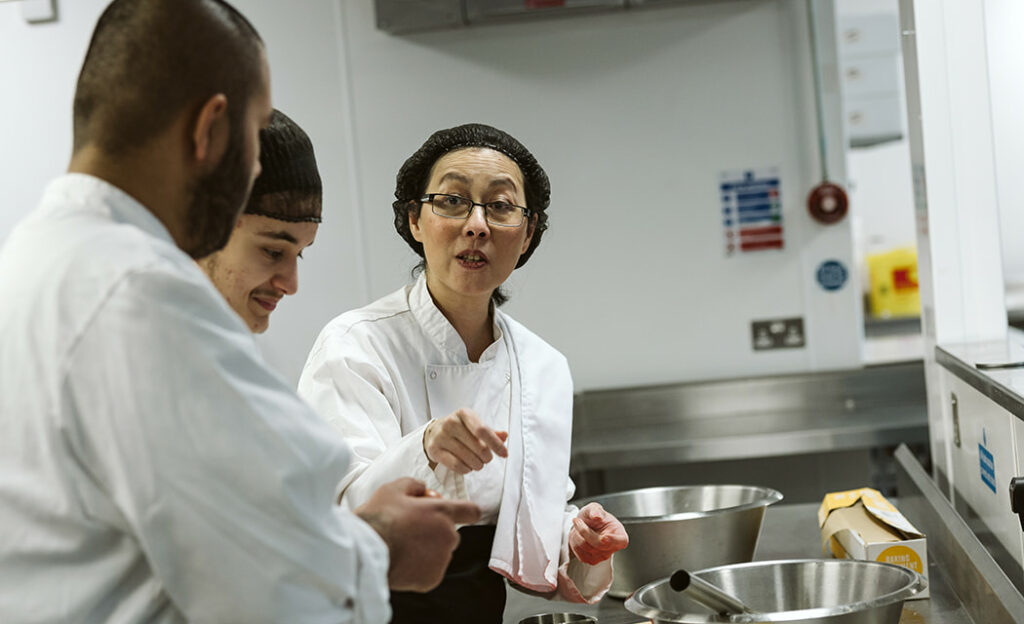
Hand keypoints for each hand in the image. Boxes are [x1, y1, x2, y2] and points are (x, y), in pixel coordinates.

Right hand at [354, 477, 480, 590]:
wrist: (364, 551)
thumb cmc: (377, 518)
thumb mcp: (393, 489)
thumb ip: (414, 485)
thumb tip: (423, 490)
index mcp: (442, 512)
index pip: (471, 511)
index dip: (465, 511)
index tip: (462, 514)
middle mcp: (448, 536)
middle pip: (450, 533)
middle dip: (435, 531)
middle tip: (411, 529)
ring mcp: (441, 559)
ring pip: (440, 553)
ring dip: (427, 550)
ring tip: (402, 547)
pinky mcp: (432, 579)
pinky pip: (430, 571)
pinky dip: (419, 568)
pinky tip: (402, 561)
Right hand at [423, 408, 507, 473]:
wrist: (434, 432)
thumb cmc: (459, 429)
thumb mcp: (474, 425)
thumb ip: (490, 432)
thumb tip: (504, 436)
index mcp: (464, 413)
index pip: (483, 430)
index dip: (496, 444)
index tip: (504, 454)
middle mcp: (451, 423)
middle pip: (479, 448)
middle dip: (487, 457)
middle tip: (486, 458)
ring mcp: (441, 436)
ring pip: (469, 458)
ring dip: (478, 465)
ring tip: (477, 462)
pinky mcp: (435, 450)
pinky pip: (457, 466)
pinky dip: (466, 469)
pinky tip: (467, 466)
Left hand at [568, 502, 628, 564]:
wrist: (584, 524)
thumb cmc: (593, 516)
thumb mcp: (594, 508)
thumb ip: (596, 510)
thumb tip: (597, 516)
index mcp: (620, 535)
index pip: (620, 541)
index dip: (612, 540)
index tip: (604, 537)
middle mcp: (613, 548)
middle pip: (598, 544)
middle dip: (584, 531)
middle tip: (577, 520)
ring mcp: (602, 556)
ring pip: (586, 547)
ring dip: (577, 534)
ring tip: (579, 527)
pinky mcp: (591, 560)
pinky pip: (579, 552)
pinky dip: (574, 541)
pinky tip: (578, 535)